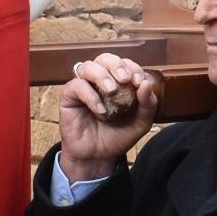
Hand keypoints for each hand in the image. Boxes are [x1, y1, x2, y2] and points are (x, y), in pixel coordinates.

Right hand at [59, 54, 161, 180]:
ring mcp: (83, 87)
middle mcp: (99, 81)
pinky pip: (76, 86)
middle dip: (116, 65)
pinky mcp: (69, 97)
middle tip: (125, 79)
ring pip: (88, 66)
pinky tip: (100, 110)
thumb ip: (147, 105)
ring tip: (111, 90)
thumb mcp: (139, 124)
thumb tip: (146, 84)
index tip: (139, 82)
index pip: (124, 64)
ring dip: (102, 75)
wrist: (98, 157)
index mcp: (117, 82)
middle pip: (104, 58)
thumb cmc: (117, 137)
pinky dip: (90, 95)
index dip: (132, 67)